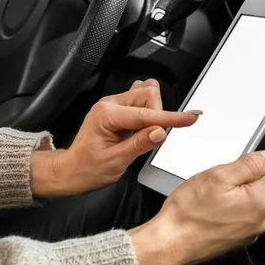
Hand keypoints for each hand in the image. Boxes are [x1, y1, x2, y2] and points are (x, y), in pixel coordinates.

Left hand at [30, 79, 200, 197]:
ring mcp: (113, 104)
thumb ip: (140, 144)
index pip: (146, 114)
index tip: (192, 117)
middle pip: (148, 94)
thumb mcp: (116, 162)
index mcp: (107, 115)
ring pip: (146, 94)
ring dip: (153, 112)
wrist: (72, 170)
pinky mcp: (117, 108)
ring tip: (142, 135)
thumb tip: (161, 132)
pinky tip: (140, 128)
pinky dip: (148, 111)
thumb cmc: (88, 169)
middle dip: (158, 115)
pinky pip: (140, 100)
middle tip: (151, 138)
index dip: (171, 117)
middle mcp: (109, 104)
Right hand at [129, 150, 264, 264]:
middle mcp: (259, 221)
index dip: (234, 170)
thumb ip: (248, 164)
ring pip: (238, 202)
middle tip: (208, 192)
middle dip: (228, 185)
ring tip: (204, 205)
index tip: (219, 179)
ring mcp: (247, 233)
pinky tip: (204, 216)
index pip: (257, 171)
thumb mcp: (218, 176)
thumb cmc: (189, 214)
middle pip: (248, 188)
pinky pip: (230, 217)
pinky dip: (218, 214)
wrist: (170, 243)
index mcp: (260, 202)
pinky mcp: (234, 240)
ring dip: (223, 200)